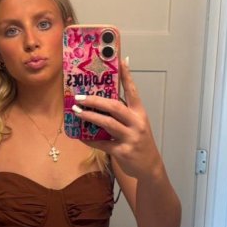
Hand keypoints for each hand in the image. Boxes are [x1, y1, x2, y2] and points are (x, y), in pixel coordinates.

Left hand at [73, 59, 163, 179]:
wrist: (149, 166)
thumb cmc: (139, 141)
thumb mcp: (136, 124)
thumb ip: (123, 113)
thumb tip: (101, 100)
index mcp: (140, 113)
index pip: (133, 91)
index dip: (127, 76)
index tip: (121, 60)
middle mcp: (137, 123)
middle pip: (115, 106)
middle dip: (95, 100)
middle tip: (79, 97)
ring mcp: (130, 138)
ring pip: (107, 123)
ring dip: (90, 116)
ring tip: (77, 111)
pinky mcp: (123, 151)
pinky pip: (102, 143)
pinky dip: (90, 139)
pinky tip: (80, 136)